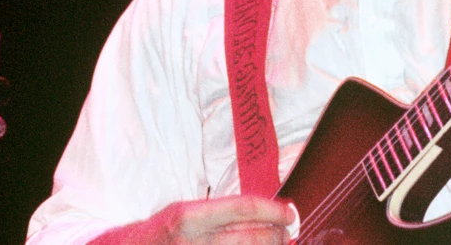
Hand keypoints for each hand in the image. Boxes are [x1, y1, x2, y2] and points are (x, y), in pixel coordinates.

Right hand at [91, 196, 296, 244]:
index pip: (243, 208)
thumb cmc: (160, 234)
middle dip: (277, 234)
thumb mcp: (184, 213)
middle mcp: (193, 241)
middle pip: (252, 237)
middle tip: (287, 231)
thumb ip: (220, 213)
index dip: (273, 210)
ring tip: (275, 243)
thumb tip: (264, 212)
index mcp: (188, 217)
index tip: (290, 213)